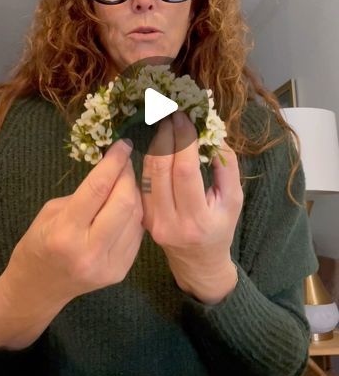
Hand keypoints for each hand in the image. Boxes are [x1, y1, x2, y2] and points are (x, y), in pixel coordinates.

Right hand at [1, 139, 143, 319]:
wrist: (38, 288)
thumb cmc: (39, 243)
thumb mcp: (52, 212)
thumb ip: (84, 194)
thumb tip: (113, 170)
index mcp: (65, 233)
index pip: (98, 189)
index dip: (114, 163)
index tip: (124, 144)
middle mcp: (89, 251)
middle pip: (124, 204)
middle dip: (128, 176)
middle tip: (125, 162)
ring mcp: (109, 265)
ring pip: (135, 218)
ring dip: (134, 194)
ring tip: (125, 181)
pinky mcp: (121, 271)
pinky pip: (136, 234)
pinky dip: (134, 214)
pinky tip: (126, 205)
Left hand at [141, 111, 242, 303]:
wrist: (198, 261)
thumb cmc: (220, 227)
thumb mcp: (233, 200)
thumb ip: (227, 167)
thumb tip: (213, 133)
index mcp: (198, 220)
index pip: (186, 172)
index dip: (183, 142)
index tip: (184, 118)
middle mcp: (170, 222)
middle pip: (162, 170)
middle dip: (165, 137)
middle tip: (170, 115)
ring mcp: (152, 221)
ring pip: (148, 174)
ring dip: (154, 145)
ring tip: (163, 124)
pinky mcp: (142, 217)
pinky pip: (142, 182)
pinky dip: (148, 159)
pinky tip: (156, 144)